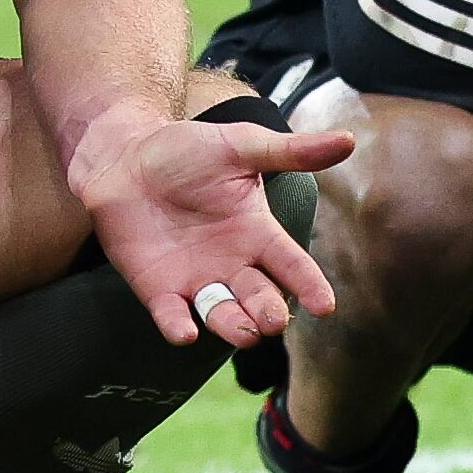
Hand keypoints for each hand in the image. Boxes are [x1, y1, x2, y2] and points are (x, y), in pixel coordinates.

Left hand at [78, 110, 354, 348]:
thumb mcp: (240, 146)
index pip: (292, 265)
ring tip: (243, 332)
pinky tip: (184, 332)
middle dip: (269, 313)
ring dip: (233, 327)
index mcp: (258, 233)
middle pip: (260, 299)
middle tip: (273, 319)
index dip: (309, 285)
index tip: (326, 305)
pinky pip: (172, 315)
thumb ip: (290, 151)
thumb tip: (349, 139)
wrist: (123, 155)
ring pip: (223, 315)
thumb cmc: (185, 149)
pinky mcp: (158, 288)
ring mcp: (196, 279)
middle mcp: (233, 264)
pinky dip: (178, 326)